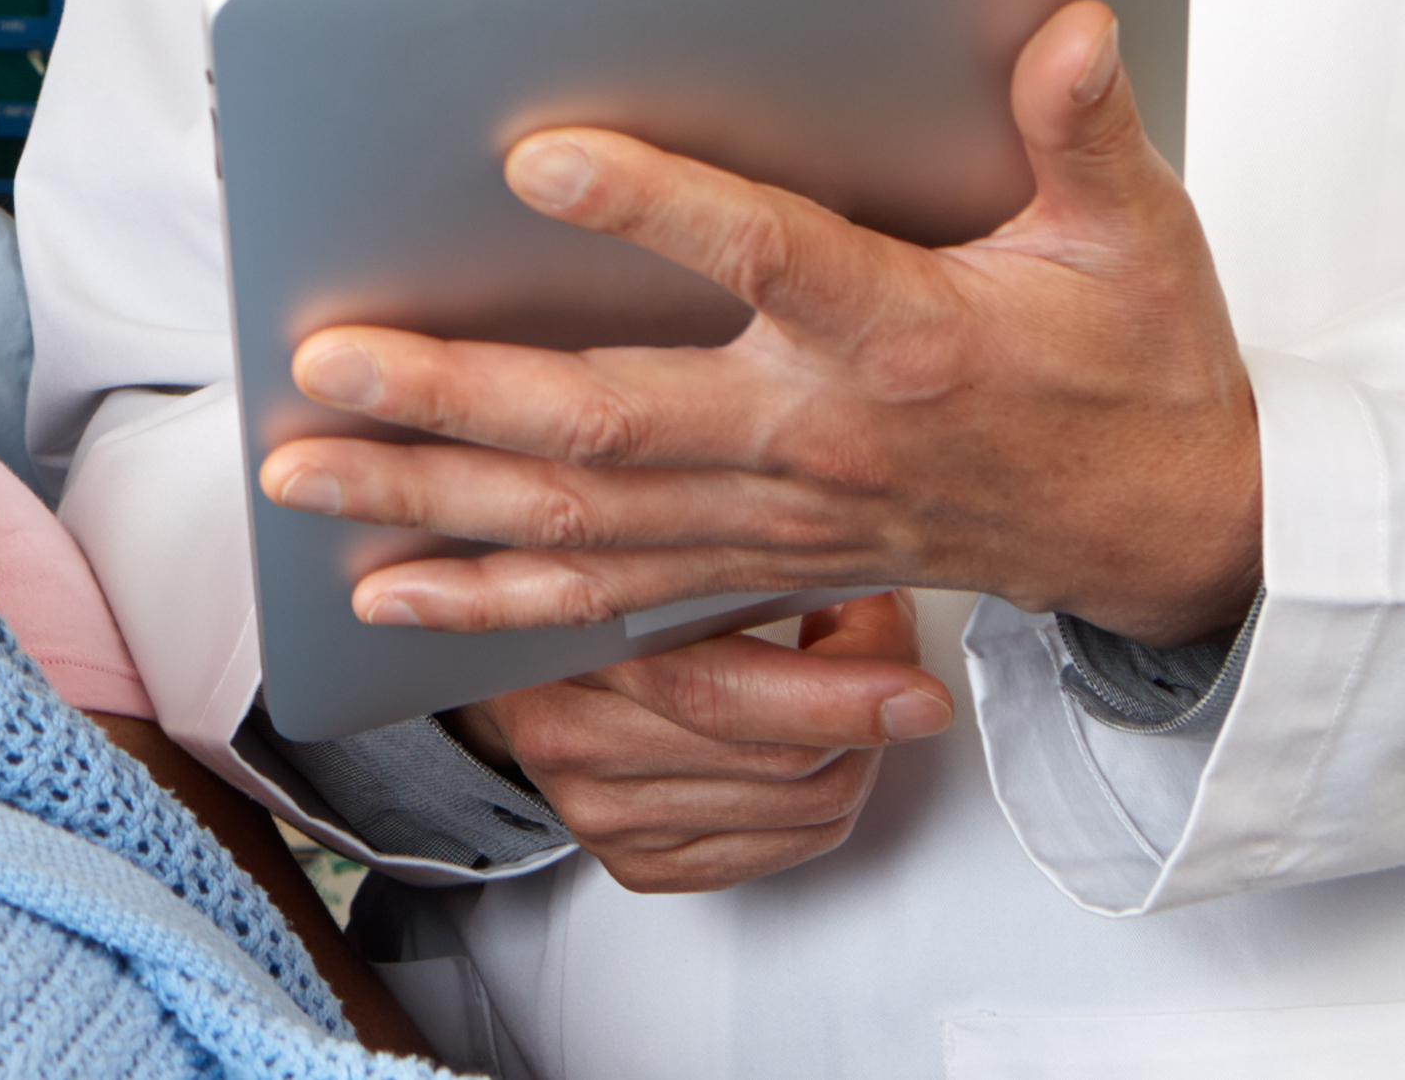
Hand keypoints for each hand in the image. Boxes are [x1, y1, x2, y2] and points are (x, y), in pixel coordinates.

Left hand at [261, 1, 1260, 643]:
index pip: (764, 258)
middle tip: (328, 357)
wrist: (1169, 533)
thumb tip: (1066, 27)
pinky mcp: (752, 563)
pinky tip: (384, 592)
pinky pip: (604, 596)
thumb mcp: (1139, 234)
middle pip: (612, 418)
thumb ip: (1084, 129)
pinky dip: (488, 600)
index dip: (653, 207)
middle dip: (455, 391)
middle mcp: (817, 438)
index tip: (536, 155)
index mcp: (904, 335)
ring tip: (296, 468)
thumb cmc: (1135, 368)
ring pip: (576, 515)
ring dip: (427, 494)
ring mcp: (773, 517)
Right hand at [454, 590, 946, 891]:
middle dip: (867, 701)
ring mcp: (607, 816)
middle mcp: (579, 747)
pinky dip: (828, 794)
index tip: (906, 658)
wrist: (498, 660)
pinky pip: (791, 848)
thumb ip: (718, 546)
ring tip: (843, 681)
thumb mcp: (634, 539)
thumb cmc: (581, 589)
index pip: (723, 693)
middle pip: (785, 762)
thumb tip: (848, 543)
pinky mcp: (641, 864)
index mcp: (573, 653)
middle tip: (883, 644)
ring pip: (807, 810)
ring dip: (857, 744)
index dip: (837, 685)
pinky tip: (813, 740)